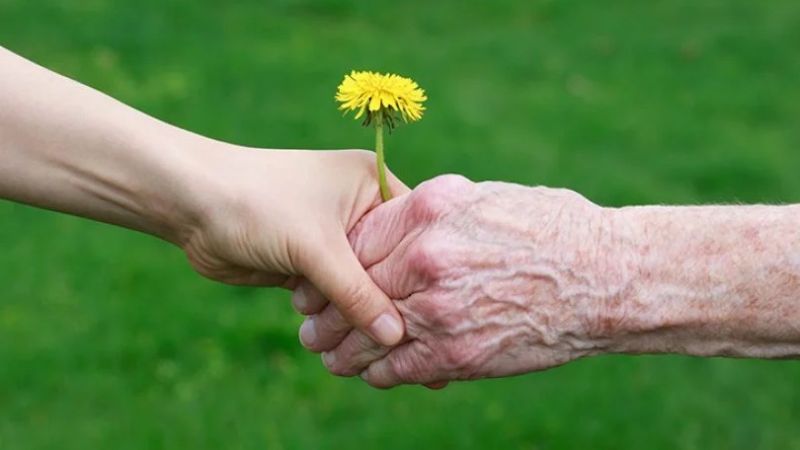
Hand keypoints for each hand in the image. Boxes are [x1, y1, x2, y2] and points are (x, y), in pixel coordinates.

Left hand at [180, 146, 408, 345]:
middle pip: (389, 265)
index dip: (422, 273)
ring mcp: (333, 237)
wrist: (190, 206)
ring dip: (350, 313)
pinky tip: (331, 337)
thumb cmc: (258, 204)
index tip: (434, 313)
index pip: (414, 233)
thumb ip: (359, 293)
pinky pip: (333, 297)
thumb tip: (396, 336)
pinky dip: (329, 315)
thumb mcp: (316, 248)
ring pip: (359, 287)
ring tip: (351, 338)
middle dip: (384, 301)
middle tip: (397, 341)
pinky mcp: (308, 263)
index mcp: (371, 183)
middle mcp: (358, 208)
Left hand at [300, 174, 628, 386]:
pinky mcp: (457, 352)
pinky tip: (370, 372)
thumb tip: (398, 219)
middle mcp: (426, 257)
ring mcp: (440, 307)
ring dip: (342, 348)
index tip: (322, 278)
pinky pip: (398, 366)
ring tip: (327, 354)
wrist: (605, 276)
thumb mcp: (486, 199)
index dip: (333, 265)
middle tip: (309, 324)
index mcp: (429, 211)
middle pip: (353, 287)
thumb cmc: (552, 228)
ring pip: (368, 334)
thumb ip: (434, 211)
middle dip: (325, 310)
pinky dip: (378, 372)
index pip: (357, 241)